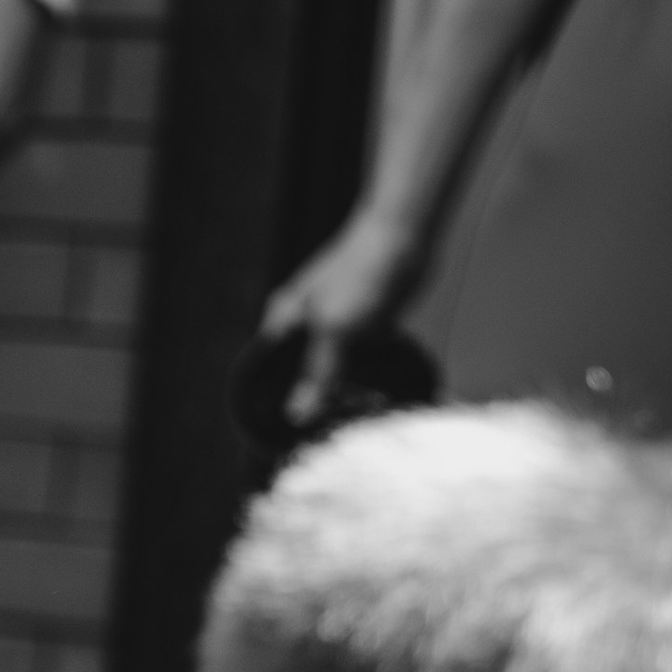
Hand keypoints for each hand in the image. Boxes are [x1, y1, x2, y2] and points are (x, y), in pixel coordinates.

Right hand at [261, 204, 429, 431]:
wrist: (405, 236)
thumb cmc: (363, 269)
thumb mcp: (335, 327)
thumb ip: (318, 372)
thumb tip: (298, 414)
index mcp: (284, 323)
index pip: (267, 376)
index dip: (273, 406)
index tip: (285, 435)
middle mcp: (303, 328)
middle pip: (298, 378)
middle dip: (309, 404)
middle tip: (321, 432)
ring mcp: (333, 330)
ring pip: (329, 373)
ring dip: (337, 394)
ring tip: (345, 418)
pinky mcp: (361, 331)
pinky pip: (355, 365)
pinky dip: (360, 380)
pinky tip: (367, 398)